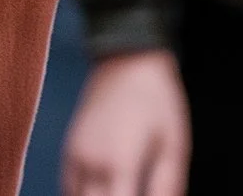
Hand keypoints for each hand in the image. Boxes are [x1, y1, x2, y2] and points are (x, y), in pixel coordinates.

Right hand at [62, 49, 189, 195]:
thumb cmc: (158, 103)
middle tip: (131, 193)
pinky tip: (103, 193)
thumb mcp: (173, 146)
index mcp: (119, 164)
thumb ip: (167, 188)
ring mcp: (74, 158)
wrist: (127, 61)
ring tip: (121, 188)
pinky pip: (69, 190)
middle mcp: (90, 164)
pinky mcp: (69, 152)